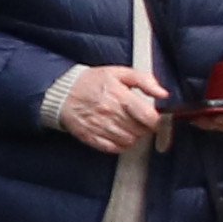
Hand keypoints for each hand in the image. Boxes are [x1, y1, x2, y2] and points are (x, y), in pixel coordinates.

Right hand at [49, 61, 171, 155]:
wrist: (60, 92)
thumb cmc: (90, 82)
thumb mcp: (118, 73)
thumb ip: (144, 80)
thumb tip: (162, 93)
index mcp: (120, 96)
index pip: (149, 118)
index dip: (155, 120)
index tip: (152, 118)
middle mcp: (110, 113)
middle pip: (141, 131)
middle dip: (143, 127)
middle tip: (137, 120)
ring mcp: (100, 127)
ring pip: (129, 141)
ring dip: (132, 136)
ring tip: (127, 126)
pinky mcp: (91, 137)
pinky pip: (114, 148)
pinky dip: (119, 144)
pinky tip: (117, 135)